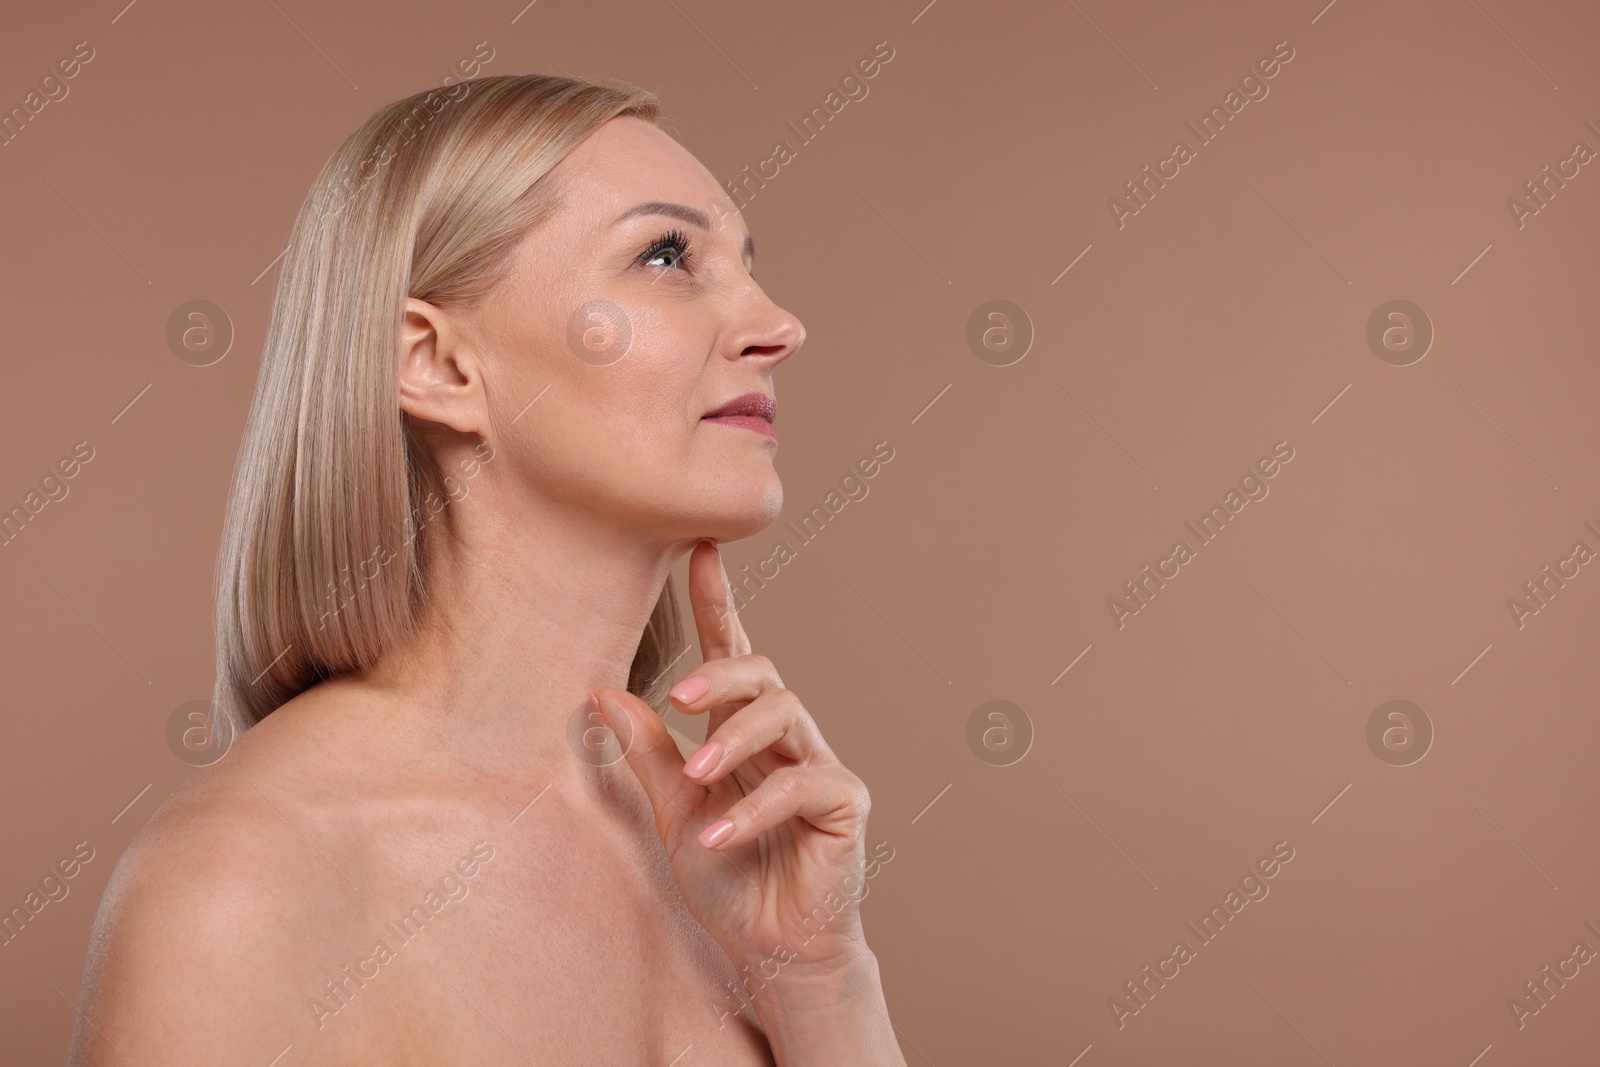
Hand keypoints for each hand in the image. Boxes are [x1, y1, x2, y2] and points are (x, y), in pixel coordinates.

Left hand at [592, 540, 875, 987]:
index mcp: (742, 732)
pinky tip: (718, 835)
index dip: (718, 600)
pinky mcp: (846, 803)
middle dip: (721, 672)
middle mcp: (785, 738)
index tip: (700, 547)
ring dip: (733, 738)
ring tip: (696, 777)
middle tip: (677, 694)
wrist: (770, 951)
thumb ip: (646, 752)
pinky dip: (752, 808)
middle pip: (763, 673)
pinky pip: (801, 782)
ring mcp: (819, 765)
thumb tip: (599, 693)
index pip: (733, 652)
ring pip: (786, 712)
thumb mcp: (671, 811)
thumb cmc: (729, 880)